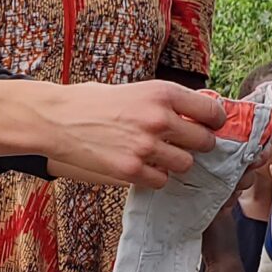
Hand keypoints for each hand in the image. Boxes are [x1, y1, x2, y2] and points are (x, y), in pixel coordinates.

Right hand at [20, 80, 225, 190]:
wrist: (57, 118)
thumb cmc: (95, 102)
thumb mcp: (136, 89)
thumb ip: (167, 102)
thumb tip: (202, 110)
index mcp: (163, 93)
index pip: (212, 112)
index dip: (214, 123)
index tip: (210, 127)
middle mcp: (159, 118)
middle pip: (204, 142)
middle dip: (196, 145)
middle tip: (183, 144)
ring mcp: (146, 147)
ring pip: (186, 165)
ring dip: (176, 163)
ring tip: (159, 156)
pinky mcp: (131, 170)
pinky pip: (161, 181)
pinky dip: (154, 177)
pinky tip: (140, 166)